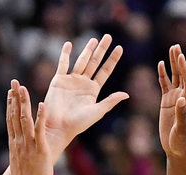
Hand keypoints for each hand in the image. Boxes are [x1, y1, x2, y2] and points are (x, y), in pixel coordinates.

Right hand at [8, 80, 52, 174]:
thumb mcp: (20, 166)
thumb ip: (21, 157)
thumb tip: (22, 156)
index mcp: (14, 145)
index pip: (10, 121)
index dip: (10, 105)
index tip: (10, 93)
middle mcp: (19, 142)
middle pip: (14, 115)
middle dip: (14, 97)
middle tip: (14, 82)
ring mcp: (28, 145)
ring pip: (24, 119)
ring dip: (23, 102)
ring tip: (23, 87)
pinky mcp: (39, 149)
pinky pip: (39, 130)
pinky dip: (40, 117)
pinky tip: (41, 105)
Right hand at [42, 35, 127, 157]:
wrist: (59, 127)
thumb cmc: (78, 124)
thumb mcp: (97, 111)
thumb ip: (110, 101)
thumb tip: (127, 94)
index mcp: (93, 90)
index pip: (105, 71)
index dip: (112, 59)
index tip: (119, 48)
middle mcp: (83, 83)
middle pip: (95, 62)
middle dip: (101, 50)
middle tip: (108, 37)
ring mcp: (71, 80)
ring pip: (81, 61)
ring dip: (87, 50)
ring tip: (94, 39)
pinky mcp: (59, 80)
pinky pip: (63, 64)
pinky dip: (65, 54)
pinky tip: (69, 44)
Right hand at [157, 44, 185, 158]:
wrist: (178, 149)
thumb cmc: (183, 141)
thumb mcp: (183, 129)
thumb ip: (182, 114)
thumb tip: (181, 99)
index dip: (184, 68)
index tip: (181, 56)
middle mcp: (183, 96)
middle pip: (182, 74)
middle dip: (179, 60)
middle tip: (176, 46)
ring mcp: (175, 98)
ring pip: (174, 77)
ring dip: (172, 64)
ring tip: (171, 49)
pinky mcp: (166, 102)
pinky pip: (164, 85)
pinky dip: (162, 75)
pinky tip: (160, 64)